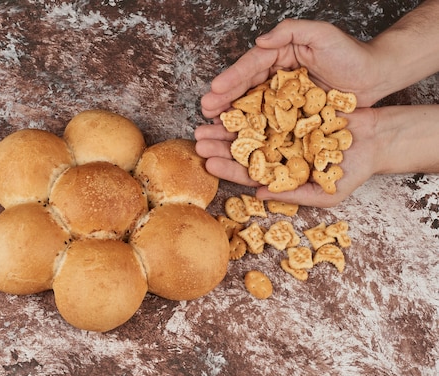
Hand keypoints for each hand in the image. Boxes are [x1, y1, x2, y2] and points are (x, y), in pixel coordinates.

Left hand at [195, 108, 379, 207]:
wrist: (379, 138)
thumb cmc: (354, 171)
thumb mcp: (327, 192)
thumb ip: (293, 195)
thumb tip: (257, 195)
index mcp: (280, 174)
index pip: (248, 174)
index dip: (228, 170)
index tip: (208, 164)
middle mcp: (276, 153)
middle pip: (243, 150)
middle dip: (219, 146)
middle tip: (198, 140)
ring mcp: (282, 130)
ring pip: (249, 128)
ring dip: (228, 126)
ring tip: (207, 121)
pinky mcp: (292, 110)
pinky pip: (266, 107)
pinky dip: (249, 105)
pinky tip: (232, 102)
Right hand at [200, 19, 381, 119]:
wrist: (375, 76)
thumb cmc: (351, 53)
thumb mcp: (322, 33)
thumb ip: (291, 30)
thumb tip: (260, 41)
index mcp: (280, 55)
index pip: (251, 67)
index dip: (232, 78)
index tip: (215, 88)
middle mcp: (277, 77)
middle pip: (245, 88)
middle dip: (223, 99)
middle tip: (205, 110)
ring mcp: (283, 98)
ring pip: (252, 107)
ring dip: (231, 117)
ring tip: (212, 125)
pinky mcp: (293, 115)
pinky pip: (269, 123)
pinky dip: (252, 131)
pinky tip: (237, 139)